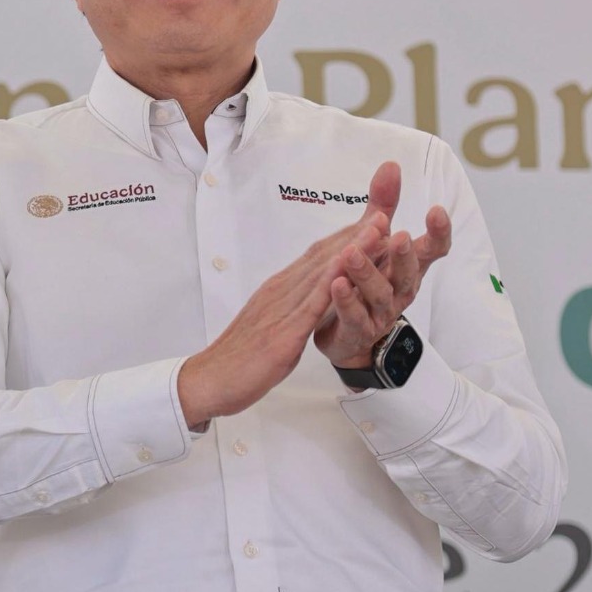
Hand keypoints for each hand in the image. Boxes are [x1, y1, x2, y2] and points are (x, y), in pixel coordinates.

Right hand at [177, 200, 388, 425]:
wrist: (210, 380)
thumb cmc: (237, 359)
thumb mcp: (269, 328)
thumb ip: (288, 312)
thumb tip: (307, 305)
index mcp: (277, 291)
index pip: (315, 259)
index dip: (343, 239)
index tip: (367, 223)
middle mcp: (280, 292)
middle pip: (322, 257)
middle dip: (354, 234)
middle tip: (382, 212)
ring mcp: (282, 309)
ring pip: (323, 272)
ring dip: (352, 247)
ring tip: (378, 227)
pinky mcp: (285, 331)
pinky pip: (314, 302)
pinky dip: (335, 280)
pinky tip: (351, 265)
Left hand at [314, 160, 451, 368]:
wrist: (346, 332)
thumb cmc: (365, 282)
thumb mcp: (375, 242)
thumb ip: (383, 206)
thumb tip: (391, 165)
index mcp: (407, 265)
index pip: (433, 249)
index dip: (438, 232)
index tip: (436, 211)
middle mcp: (400, 288)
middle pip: (409, 272)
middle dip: (404, 255)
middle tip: (399, 236)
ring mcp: (382, 312)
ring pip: (379, 294)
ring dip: (366, 273)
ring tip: (352, 254)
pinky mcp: (359, 329)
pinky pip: (354, 315)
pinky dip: (346, 300)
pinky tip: (336, 284)